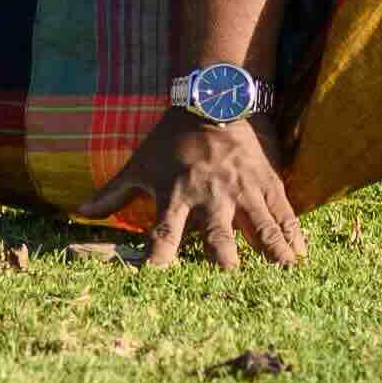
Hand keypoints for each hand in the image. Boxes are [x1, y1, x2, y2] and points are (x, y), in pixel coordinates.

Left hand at [84, 106, 303, 269]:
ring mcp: (243, 190)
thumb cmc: (171, 140)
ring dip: (272, 253)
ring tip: (284, 276)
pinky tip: (301, 256)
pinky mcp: (267, 183)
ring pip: (260, 227)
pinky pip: (283, 213)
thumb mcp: (140, 165)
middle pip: (218, 234)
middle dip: (224, 258)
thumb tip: (80, 212)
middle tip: (232, 280)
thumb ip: (113, 194)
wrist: (212, 100)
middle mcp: (211, 196)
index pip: (163, 234)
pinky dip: (293, 235)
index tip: (156, 281)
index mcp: (176, 196)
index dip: (158, 260)